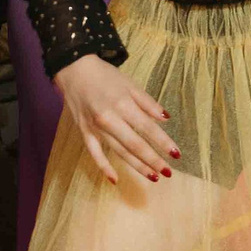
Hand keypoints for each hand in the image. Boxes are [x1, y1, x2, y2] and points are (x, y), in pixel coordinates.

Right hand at [53, 54, 178, 183]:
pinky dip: (104, 167)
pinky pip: (94, 153)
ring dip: (136, 165)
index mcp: (123, 104)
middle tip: (167, 172)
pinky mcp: (84, 132)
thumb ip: (149, 103)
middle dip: (153, 159)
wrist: (74, 70)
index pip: (148, 128)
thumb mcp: (131, 84)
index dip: (163, 142)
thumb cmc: (106, 76)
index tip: (176, 154)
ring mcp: (95, 128)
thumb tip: (166, 119)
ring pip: (118, 151)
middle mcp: (109, 119)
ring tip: (152, 176)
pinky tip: (115, 180)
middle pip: (135, 144)